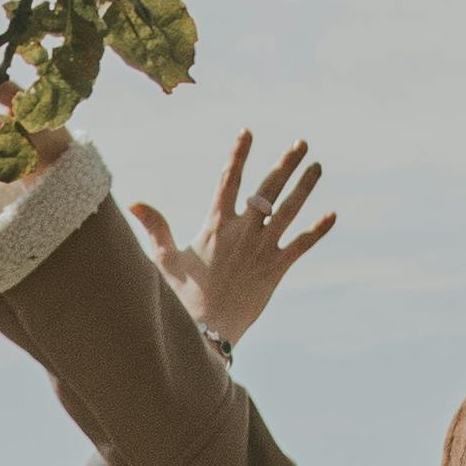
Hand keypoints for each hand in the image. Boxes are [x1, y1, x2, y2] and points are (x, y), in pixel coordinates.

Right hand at [132, 131, 334, 349]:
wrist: (204, 333)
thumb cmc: (180, 298)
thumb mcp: (165, 260)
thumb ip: (155, 227)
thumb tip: (134, 202)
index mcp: (216, 225)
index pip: (229, 180)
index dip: (239, 154)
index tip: (247, 132)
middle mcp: (243, 232)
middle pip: (268, 188)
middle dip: (286, 164)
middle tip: (302, 143)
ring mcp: (262, 249)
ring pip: (289, 210)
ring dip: (305, 186)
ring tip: (317, 165)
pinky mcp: (275, 269)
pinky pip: (301, 245)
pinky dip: (317, 230)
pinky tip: (332, 215)